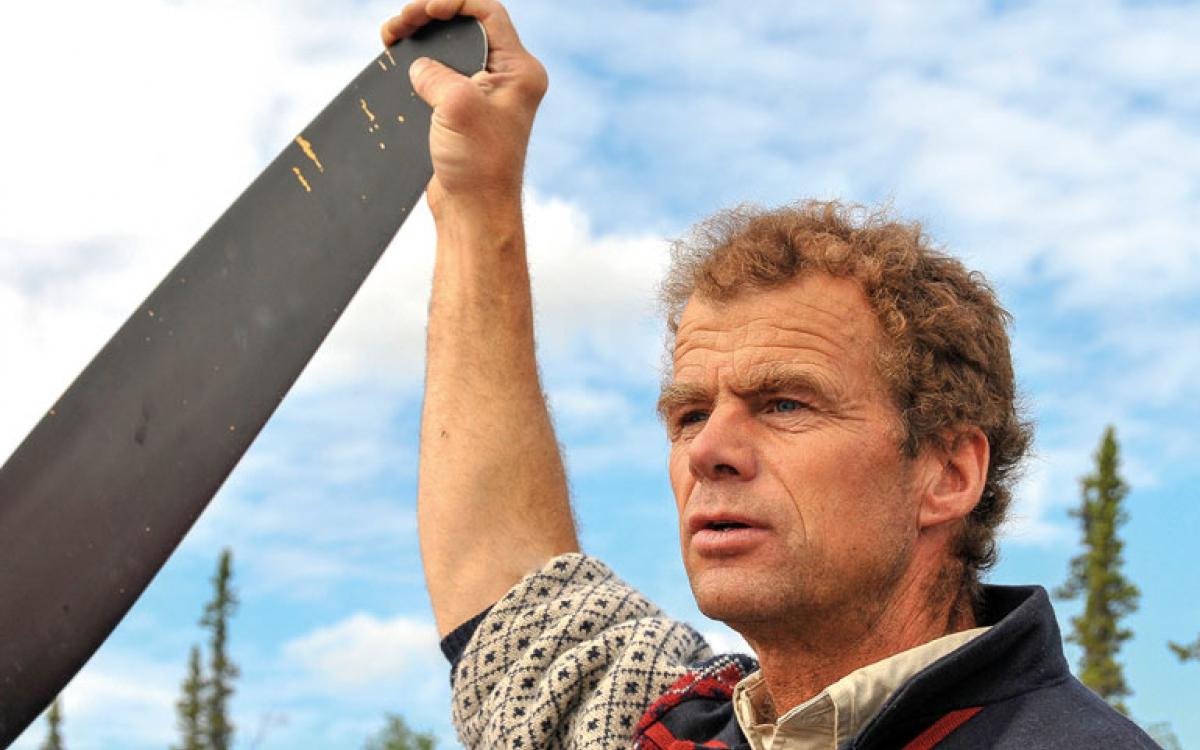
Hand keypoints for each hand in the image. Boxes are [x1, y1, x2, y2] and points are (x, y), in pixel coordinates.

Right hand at [382, 0, 546, 217]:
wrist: (474, 211)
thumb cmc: (478, 164)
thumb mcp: (457, 105)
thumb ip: (437, 72)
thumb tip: (419, 64)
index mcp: (520, 71)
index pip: (488, 12)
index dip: (454, 1)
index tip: (425, 10)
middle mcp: (507, 79)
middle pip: (466, 25)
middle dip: (429, 17)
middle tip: (400, 23)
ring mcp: (485, 95)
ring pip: (450, 47)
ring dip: (421, 37)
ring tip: (392, 36)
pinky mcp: (463, 111)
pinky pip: (439, 72)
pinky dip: (418, 62)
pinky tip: (397, 59)